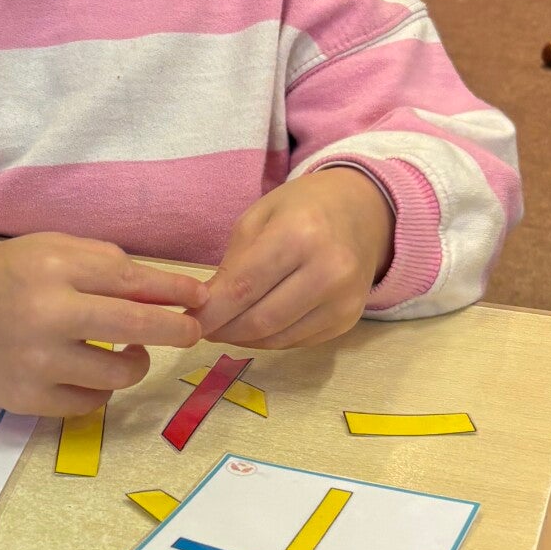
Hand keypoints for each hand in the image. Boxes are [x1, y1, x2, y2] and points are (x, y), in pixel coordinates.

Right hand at [0, 233, 204, 415]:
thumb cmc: (2, 275)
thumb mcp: (49, 250)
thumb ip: (104, 264)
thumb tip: (167, 291)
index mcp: (53, 268)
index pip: (132, 281)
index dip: (175, 292)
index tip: (200, 298)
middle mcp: (45, 315)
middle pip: (135, 327)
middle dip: (175, 330)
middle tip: (191, 332)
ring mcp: (36, 363)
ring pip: (118, 374)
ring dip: (136, 363)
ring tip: (130, 350)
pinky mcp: (27, 400)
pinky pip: (90, 403)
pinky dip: (101, 388)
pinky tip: (91, 371)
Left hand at [194, 168, 393, 348]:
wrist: (364, 211)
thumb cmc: (302, 207)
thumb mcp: (258, 218)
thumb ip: (232, 264)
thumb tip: (205, 310)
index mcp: (300, 234)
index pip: (243, 288)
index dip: (210, 312)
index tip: (186, 321)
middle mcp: (328, 271)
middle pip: (260, 321)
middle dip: (223, 330)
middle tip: (202, 327)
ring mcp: (343, 300)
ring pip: (277, 338)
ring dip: (243, 339)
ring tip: (225, 326)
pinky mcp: (349, 320)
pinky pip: (297, 341)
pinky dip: (269, 339)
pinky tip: (256, 325)